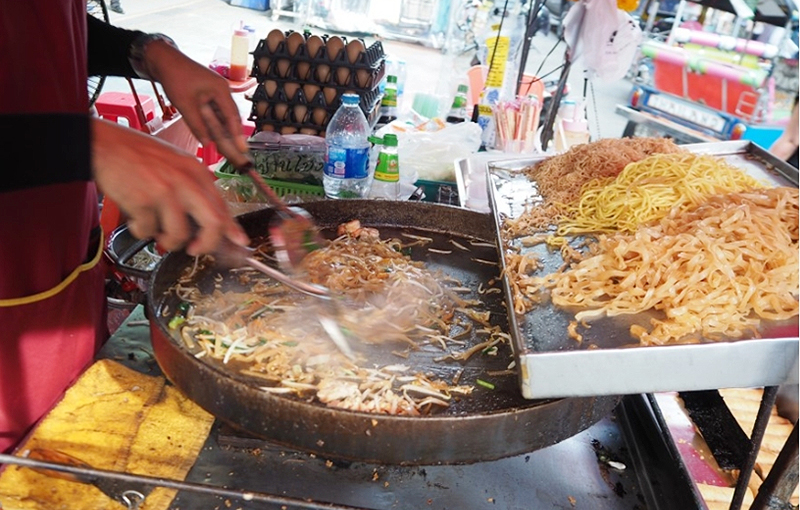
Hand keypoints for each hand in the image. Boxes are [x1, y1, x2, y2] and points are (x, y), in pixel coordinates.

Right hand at [91, 118, 248, 254]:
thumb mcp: (175, 164)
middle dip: (206, 244)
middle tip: (194, 249)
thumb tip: (207, 219)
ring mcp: (165, 191)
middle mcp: (185, 181)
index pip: (222, 205)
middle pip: (212, 223)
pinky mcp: (143, 201)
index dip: (232, 229)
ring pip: (179, 235)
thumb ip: (192, 188)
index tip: (240, 243)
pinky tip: (135, 216)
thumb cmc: (137, 155)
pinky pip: (148, 231)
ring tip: (155, 229)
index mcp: (196, 171)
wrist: (102, 144)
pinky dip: (140, 230)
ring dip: (166, 240)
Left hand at [142, 40, 249, 160]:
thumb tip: (207, 143)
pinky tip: (214, 137)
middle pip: (230, 118)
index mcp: (221, 90)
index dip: (238, 135)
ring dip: (223, 132)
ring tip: (228, 150)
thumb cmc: (175, 77)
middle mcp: (222, 91)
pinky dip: (214, 125)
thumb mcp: (185, 104)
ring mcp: (215, 93)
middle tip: (238, 155)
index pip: (232, 116)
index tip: (242, 150)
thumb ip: (197, 125)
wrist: (163, 59)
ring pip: (222, 117)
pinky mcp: (208, 95)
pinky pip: (214, 113)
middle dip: (233, 136)